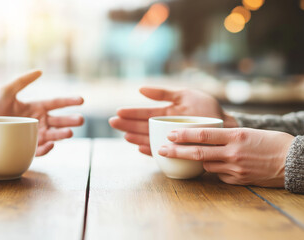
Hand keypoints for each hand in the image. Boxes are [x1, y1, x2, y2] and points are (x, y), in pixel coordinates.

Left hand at [0, 70, 83, 155]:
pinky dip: (47, 148)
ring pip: (54, 135)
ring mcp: (37, 134)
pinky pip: (41, 149)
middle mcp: (41, 121)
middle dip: (71, 121)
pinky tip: (51, 144)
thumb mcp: (7, 90)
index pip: (58, 103)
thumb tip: (40, 71)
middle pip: (60, 121)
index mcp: (39, 107)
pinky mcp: (31, 147)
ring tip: (70, 133)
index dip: (70, 101)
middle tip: (81, 120)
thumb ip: (22, 80)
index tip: (81, 100)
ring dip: (62, 134)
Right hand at [109, 87, 236, 155]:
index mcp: (166, 113)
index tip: (118, 112)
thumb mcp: (184, 94)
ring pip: (148, 138)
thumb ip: (162, 93)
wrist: (224, 123)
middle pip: (142, 126)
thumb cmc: (205, 107)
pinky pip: (160, 151)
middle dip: (127, 125)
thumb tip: (139, 89)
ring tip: (125, 136)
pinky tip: (140, 148)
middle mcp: (165, 127)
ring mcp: (170, 138)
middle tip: (113, 123)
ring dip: (136, 137)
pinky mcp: (177, 149)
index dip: (131, 113)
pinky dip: (150, 150)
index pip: (144, 113)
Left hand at [158, 128, 293, 186]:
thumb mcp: (247, 132)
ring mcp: (235, 168)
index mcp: (236, 136)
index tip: (169, 133)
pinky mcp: (238, 180)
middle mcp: (233, 152)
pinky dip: (214, 170)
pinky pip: (218, 175)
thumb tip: (203, 138)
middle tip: (161, 149)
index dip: (184, 135)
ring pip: (206, 165)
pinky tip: (218, 166)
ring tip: (186, 155)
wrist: (293, 161)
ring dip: (196, 160)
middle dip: (176, 151)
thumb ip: (226, 136)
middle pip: (198, 152)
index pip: (204, 135)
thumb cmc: (271, 142)